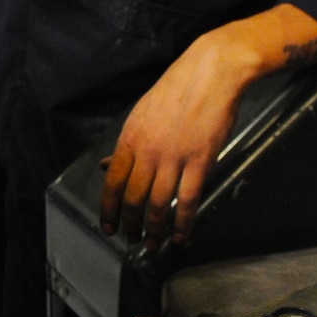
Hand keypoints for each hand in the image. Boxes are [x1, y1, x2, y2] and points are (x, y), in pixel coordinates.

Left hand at [99, 5, 316, 248]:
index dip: (108, 209)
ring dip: (154, 230)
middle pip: (133, 198)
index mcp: (130, 139)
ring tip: (153, 244)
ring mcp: (174, 157)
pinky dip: (184, 223)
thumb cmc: (176, 91)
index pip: (112, 182)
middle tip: (131, 239)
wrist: (210, 72)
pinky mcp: (200, 161)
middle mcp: (148, 151)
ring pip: (158, 204)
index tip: (107, 227)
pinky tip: (181, 237)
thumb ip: (126, 146)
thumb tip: (106, 166)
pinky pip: (188, 200)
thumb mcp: (141, 115)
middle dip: (130, 224)